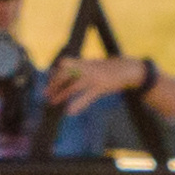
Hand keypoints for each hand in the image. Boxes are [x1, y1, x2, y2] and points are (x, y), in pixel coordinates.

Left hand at [42, 53, 157, 120]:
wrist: (128, 69)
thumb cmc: (110, 68)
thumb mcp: (94, 65)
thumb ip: (81, 67)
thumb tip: (66, 70)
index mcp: (85, 62)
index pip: (64, 65)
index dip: (56, 73)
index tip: (49, 80)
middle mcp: (87, 68)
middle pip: (66, 75)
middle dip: (54, 84)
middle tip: (46, 93)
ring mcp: (93, 78)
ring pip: (73, 87)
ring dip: (61, 95)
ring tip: (53, 101)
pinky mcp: (100, 88)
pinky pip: (86, 97)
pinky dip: (78, 104)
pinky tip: (70, 111)